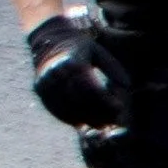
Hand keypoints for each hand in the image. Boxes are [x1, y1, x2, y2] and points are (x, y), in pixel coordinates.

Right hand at [27, 12, 130, 131]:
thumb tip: (127, 86)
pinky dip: (69, 119)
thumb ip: (113, 69)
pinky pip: (54, 108)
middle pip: (80, 100)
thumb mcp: (100, 53)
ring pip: (67, 107)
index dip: (106, 101)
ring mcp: (46, 81)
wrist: (51, 42)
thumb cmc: (82, 49)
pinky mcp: (40, 89)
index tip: (120, 108)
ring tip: (100, 125)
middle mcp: (57, 72)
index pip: (92, 88)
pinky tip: (82, 123)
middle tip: (112, 121)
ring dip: (85, 119)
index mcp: (73, 62)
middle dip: (98, 113)